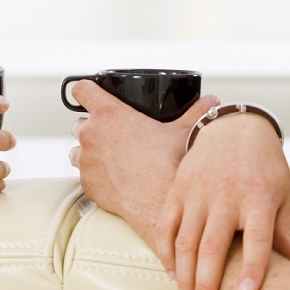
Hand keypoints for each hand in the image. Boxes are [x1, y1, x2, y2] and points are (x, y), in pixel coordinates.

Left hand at [68, 81, 217, 235]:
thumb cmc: (168, 163)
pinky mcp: (86, 184)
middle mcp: (90, 135)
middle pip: (78, 122)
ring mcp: (85, 161)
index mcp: (109, 114)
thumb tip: (212, 102)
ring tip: (110, 157)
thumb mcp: (183, 131)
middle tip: (112, 134)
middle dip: (92, 126)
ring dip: (88, 151)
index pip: (82, 89)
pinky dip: (94, 175)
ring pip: (76, 150)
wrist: (158, 201)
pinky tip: (112, 178)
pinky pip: (83, 174)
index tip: (89, 92)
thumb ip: (196, 111)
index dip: (85, 89)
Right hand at [156, 113, 289, 289]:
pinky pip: (166, 225)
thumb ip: (287, 234)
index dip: (252, 267)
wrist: (234, 129)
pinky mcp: (177, 189)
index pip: (256, 238)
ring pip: (185, 241)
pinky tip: (172, 275)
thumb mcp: (282, 197)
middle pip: (213, 246)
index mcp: (258, 197)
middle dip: (207, 284)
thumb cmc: (264, 169)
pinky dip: (166, 252)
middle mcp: (226, 195)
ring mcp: (197, 192)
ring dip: (185, 277)